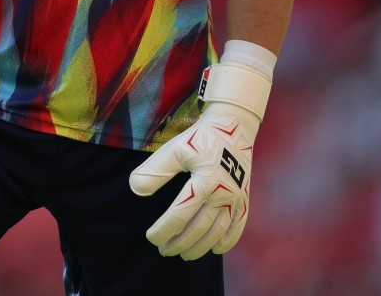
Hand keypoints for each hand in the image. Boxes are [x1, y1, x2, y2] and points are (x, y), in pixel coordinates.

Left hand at [129, 60, 270, 259]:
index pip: (180, 214)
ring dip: (201, 247)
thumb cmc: (200, 137)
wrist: (233, 125)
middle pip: (199, 228)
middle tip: (163, 250)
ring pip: (218, 232)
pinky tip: (215, 249)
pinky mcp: (244, 198)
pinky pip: (238, 226)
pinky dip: (228, 241)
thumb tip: (135, 189)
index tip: (151, 238)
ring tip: (184, 255)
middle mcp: (223, 194)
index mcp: (204, 182)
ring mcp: (236, 198)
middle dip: (179, 243)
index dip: (164, 229)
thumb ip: (155, 170)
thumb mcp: (174, 149)